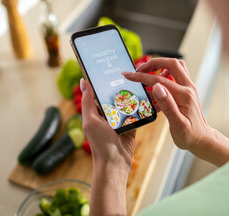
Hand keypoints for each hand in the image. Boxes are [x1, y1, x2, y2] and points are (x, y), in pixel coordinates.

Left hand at [80, 78, 133, 214]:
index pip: (98, 90)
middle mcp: (107, 113)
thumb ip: (88, 102)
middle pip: (114, 94)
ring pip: (126, 100)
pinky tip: (146, 94)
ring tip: (138, 79)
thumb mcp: (91, 120)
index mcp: (95, 110)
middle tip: (128, 69)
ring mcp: (120, 118)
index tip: (108, 65)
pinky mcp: (131, 123)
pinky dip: (140, 104)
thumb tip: (83, 81)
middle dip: (120, 83)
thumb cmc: (101, 144)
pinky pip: (136, 110)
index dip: (102, 79)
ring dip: (131, 93)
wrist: (116, 164)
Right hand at [122, 58, 228, 165]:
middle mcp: (188, 88)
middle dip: (153, 63)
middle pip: (172, 63)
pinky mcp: (186, 90)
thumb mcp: (177, 125)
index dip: (142, 77)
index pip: (159, 80)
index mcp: (184, 96)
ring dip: (160, 65)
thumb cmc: (189, 135)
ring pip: (175, 66)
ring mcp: (188, 87)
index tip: (129, 76)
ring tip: (146, 74)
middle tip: (139, 69)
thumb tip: (157, 87)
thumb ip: (167, 105)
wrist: (201, 139)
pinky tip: (155, 85)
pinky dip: (164, 73)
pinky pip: (176, 74)